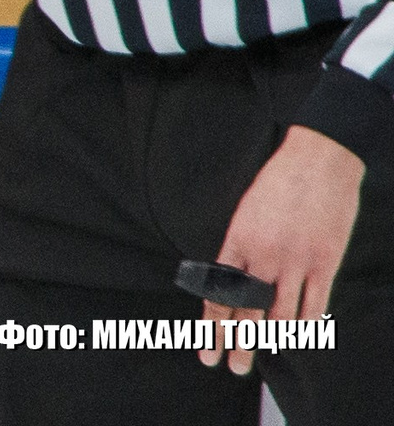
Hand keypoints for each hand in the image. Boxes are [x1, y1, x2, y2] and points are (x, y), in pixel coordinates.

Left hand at [196, 126, 362, 372]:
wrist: (316, 161)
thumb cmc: (276, 182)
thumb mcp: (246, 211)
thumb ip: (240, 246)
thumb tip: (230, 277)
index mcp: (238, 240)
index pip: (219, 292)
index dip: (212, 323)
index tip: (205, 346)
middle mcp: (264, 256)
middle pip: (246, 310)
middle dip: (236, 343)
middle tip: (228, 367)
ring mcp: (296, 262)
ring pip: (279, 314)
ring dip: (267, 341)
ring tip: (257, 362)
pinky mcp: (324, 263)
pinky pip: (314, 304)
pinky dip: (304, 325)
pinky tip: (296, 338)